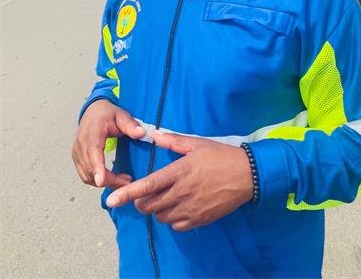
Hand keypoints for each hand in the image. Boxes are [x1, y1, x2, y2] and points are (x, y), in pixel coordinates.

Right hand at [71, 99, 145, 188]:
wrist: (92, 111)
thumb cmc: (106, 114)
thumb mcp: (121, 115)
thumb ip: (131, 125)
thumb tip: (141, 133)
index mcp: (92, 132)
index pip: (92, 152)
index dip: (97, 167)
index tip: (101, 180)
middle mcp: (81, 144)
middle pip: (91, 168)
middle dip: (109, 179)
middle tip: (127, 180)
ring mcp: (77, 153)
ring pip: (87, 175)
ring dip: (104, 181)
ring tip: (122, 179)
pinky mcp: (77, 159)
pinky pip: (85, 175)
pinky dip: (97, 180)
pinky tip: (111, 178)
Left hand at [106, 132, 253, 231]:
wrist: (248, 175)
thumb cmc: (222, 156)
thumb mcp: (197, 144)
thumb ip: (173, 141)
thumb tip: (153, 134)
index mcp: (179, 172)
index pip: (147, 186)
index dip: (127, 194)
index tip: (111, 200)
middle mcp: (182, 193)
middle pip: (150, 205)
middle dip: (141, 202)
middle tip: (145, 194)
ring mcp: (191, 208)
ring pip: (161, 217)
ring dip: (157, 210)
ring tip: (164, 199)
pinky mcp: (200, 219)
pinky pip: (177, 225)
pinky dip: (172, 219)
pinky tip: (178, 208)